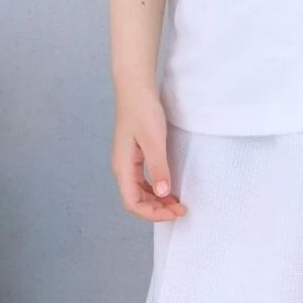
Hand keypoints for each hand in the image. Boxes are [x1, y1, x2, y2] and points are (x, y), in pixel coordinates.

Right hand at [110, 87, 187, 221]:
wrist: (135, 88)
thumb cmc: (143, 111)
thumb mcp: (154, 141)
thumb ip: (158, 168)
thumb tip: (162, 194)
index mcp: (122, 168)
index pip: (133, 204)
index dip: (153, 213)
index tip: (175, 211)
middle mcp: (121, 169)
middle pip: (135, 201)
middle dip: (157, 210)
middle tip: (180, 209)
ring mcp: (127, 163)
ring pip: (139, 192)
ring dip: (156, 201)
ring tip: (176, 202)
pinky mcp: (134, 156)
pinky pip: (142, 181)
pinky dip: (155, 189)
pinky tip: (168, 188)